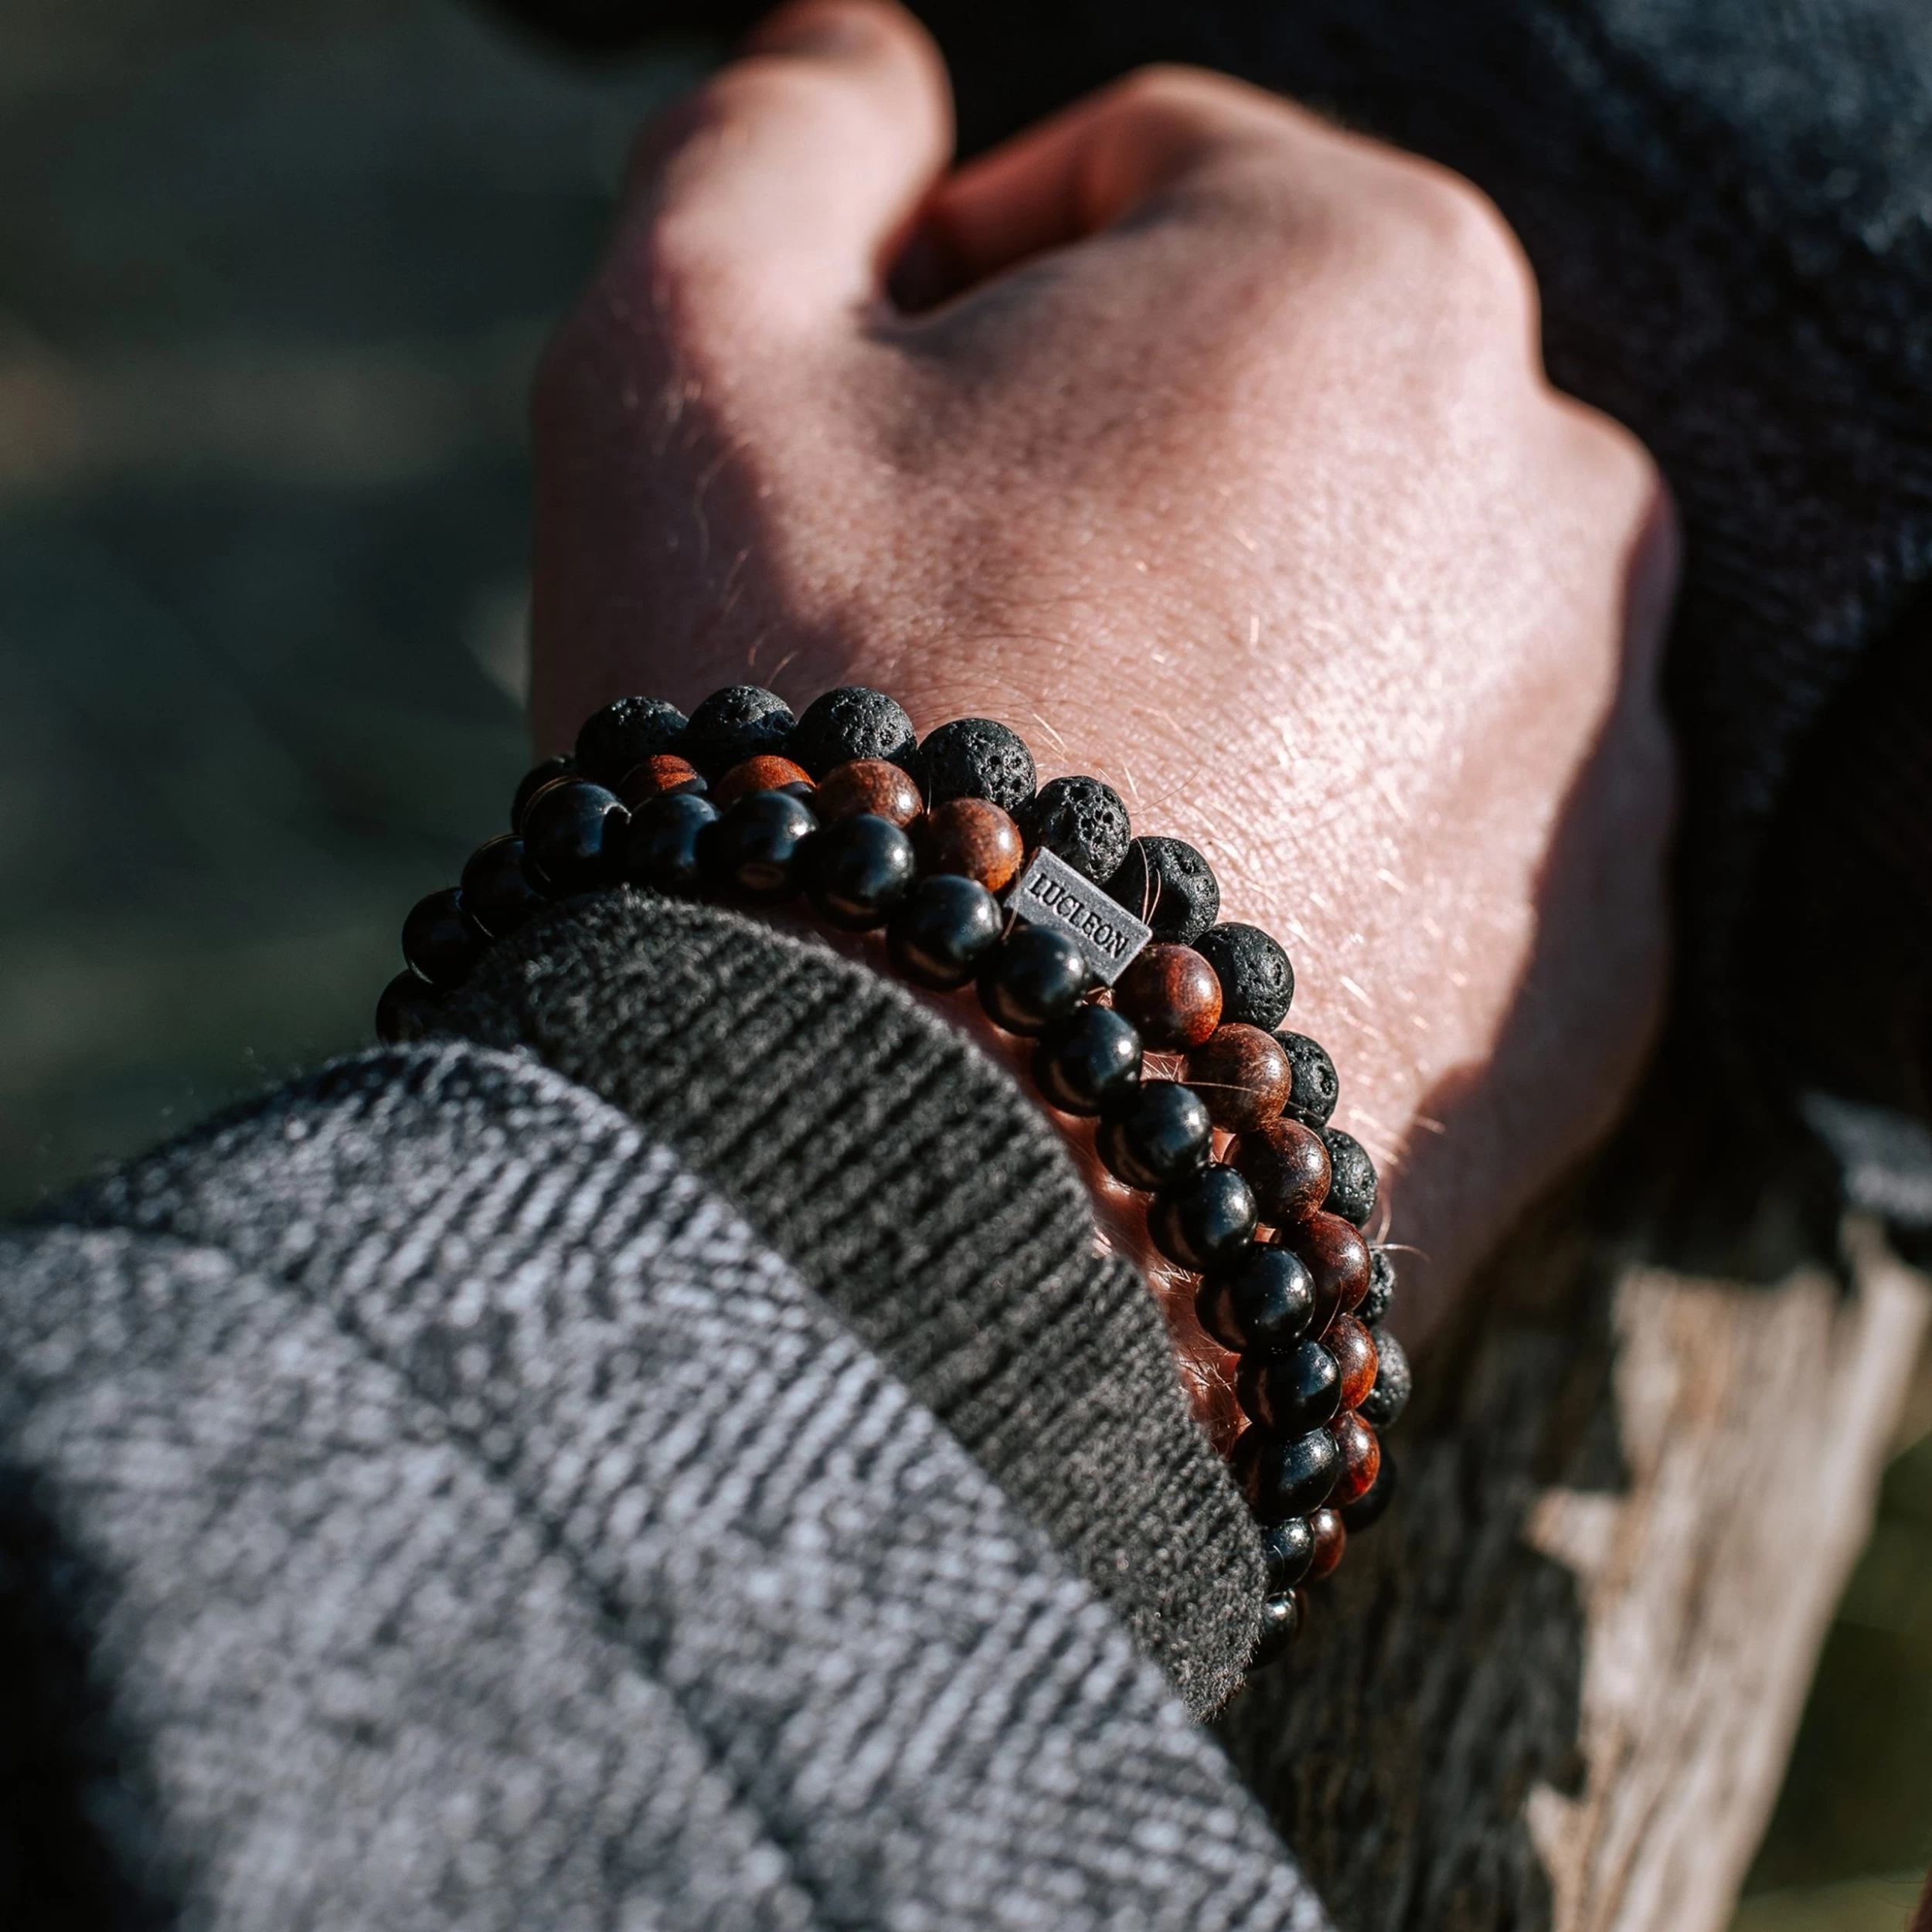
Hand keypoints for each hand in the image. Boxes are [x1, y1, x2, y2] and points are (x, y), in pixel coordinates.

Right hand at [529, 0, 1677, 1347]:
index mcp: (1372, 281)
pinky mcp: (1594, 990)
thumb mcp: (687, 353)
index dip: (957, 286)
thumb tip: (862, 63)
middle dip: (1096, 493)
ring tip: (1038, 832)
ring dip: (1209, 680)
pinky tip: (1151, 961)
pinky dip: (1302, 865)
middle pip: (1275, 423)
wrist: (931, 1194)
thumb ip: (776, 135)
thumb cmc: (805, 738)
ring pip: (1363, 639)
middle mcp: (1560, 503)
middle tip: (930, 660)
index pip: (1144, 184)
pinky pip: (1428, 852)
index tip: (852, 448)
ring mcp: (1603, 767)